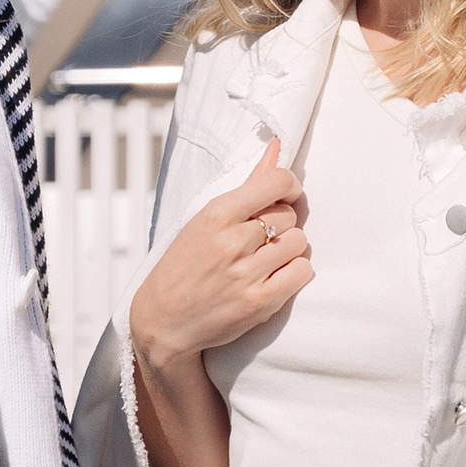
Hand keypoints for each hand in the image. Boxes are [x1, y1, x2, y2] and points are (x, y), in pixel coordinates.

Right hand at [127, 142, 311, 466]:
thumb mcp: (207, 218)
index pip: (277, 181)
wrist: (163, 320)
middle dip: (284, 223)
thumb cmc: (185, 265)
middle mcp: (232, 241)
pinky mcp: (258, 302)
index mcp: (216, 214)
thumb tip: (278, 145)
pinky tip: (276, 276)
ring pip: (299, 243)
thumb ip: (249, 183)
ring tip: (268, 259)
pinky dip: (296, 272)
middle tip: (264, 238)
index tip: (284, 197)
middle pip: (291, 215)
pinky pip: (302, 272)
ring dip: (290, 250)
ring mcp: (246, 273)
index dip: (290, 186)